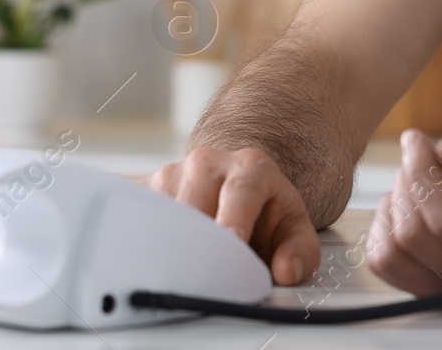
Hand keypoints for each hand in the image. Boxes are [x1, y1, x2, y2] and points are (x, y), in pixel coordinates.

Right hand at [147, 146, 320, 285]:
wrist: (237, 189)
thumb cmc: (264, 212)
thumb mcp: (293, 230)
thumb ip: (300, 252)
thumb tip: (287, 271)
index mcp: (251, 168)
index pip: (241, 191)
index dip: (234, 218)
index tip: (231, 241)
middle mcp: (209, 163)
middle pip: (196, 203)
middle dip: (200, 242)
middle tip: (205, 277)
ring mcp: (174, 173)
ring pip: (164, 213)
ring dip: (172, 246)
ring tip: (184, 272)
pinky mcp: (147, 189)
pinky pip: (141, 216)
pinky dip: (148, 242)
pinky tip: (157, 260)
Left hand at [365, 130, 441, 296]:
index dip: (420, 171)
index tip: (418, 139)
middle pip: (414, 235)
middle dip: (406, 181)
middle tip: (420, 153)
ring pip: (393, 255)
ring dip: (393, 206)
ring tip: (415, 180)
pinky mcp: (441, 297)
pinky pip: (387, 267)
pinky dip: (384, 230)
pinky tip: (407, 207)